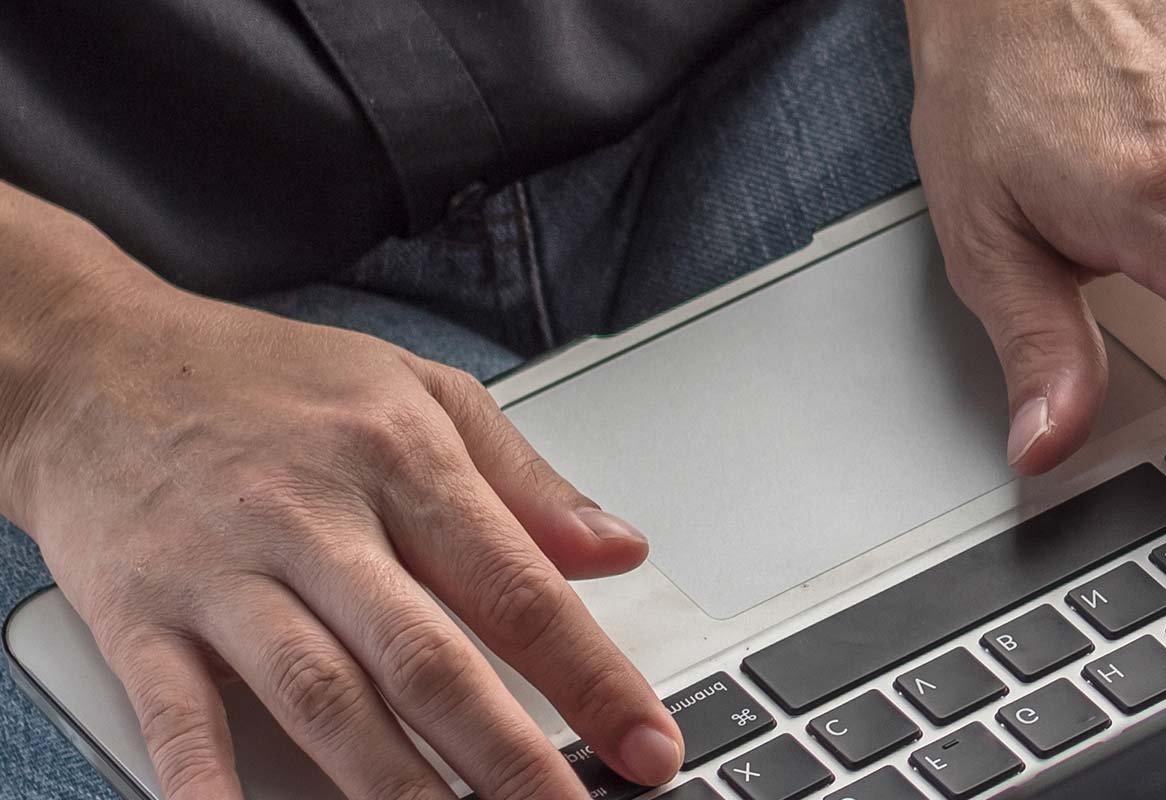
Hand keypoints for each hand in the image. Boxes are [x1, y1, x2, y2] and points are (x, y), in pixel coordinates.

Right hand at [0, 195, 681, 797]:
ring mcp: (223, 574)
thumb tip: (619, 549)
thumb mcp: (414, 390)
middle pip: (426, 658)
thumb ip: (524, 481)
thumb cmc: (262, 382)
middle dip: (508, 755)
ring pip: (322, 697)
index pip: (517, 585)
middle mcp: (311, 519)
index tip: (649, 744)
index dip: (592, 675)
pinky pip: (179, 715)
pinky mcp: (139, 616)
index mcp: (398, 460)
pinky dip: (211, 784)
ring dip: (394, 786)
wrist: (85, 363)